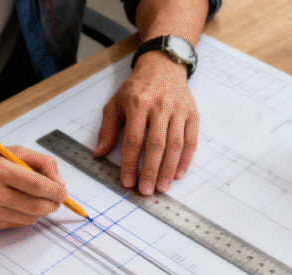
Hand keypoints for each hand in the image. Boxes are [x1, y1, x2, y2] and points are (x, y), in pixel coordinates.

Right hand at [0, 145, 67, 230]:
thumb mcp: (9, 151)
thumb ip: (39, 163)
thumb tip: (59, 183)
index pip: (36, 185)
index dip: (55, 191)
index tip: (63, 192)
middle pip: (35, 206)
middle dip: (52, 204)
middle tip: (56, 199)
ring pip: (28, 218)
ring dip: (40, 211)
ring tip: (37, 200)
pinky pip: (15, 224)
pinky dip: (24, 216)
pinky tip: (19, 205)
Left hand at [95, 52, 198, 194]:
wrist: (163, 66)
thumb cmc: (137, 88)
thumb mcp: (116, 103)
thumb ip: (107, 129)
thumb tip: (99, 153)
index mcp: (138, 104)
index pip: (134, 140)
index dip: (130, 163)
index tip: (127, 182)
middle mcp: (160, 106)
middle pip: (156, 145)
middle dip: (150, 171)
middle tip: (146, 191)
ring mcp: (179, 110)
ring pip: (176, 145)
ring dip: (168, 169)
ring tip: (161, 187)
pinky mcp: (192, 114)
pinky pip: (191, 140)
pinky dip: (186, 160)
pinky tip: (177, 174)